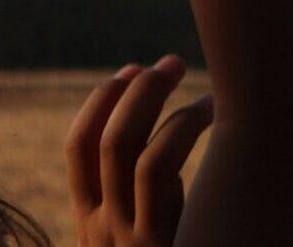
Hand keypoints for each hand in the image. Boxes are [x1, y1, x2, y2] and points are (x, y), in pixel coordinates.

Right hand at [66, 56, 213, 246]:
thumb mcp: (140, 243)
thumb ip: (142, 210)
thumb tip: (165, 158)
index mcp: (91, 223)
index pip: (78, 147)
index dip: (102, 101)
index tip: (133, 70)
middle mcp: (99, 229)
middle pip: (101, 138)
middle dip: (134, 90)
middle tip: (171, 63)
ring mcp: (124, 236)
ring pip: (120, 144)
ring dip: (151, 97)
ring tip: (189, 77)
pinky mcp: (156, 241)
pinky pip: (156, 166)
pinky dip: (182, 124)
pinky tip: (214, 110)